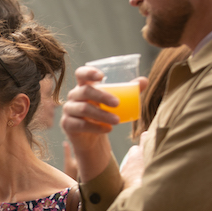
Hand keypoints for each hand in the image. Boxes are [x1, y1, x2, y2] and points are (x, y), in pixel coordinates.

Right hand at [61, 67, 146, 181]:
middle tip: (118, 103)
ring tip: (117, 120)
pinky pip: (81, 125)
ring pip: (83, 109)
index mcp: (84, 86)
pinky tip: (107, 129)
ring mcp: (69, 110)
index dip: (88, 72)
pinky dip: (96, 127)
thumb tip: (144, 81)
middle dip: (102, 96)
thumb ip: (128, 91)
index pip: (81, 73)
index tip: (102, 76)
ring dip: (102, 114)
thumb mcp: (114, 102)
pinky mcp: (67, 124)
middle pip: (85, 91)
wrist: (91, 138)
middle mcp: (73, 96)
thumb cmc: (103, 115)